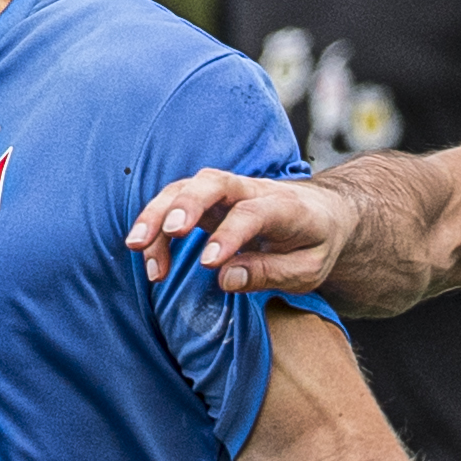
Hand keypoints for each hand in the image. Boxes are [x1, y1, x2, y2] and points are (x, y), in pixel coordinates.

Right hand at [126, 167, 359, 297]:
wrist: (322, 212)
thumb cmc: (315, 243)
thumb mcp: (308, 269)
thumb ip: (270, 272)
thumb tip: (226, 278)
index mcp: (285, 206)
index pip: (252, 213)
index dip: (228, 235)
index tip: (208, 264)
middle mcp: (252, 190)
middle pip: (213, 183)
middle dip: (185, 205)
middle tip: (166, 233)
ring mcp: (227, 192)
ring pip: (185, 188)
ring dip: (158, 214)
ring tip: (137, 248)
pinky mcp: (208, 201)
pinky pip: (176, 201)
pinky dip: (156, 223)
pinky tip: (146, 254)